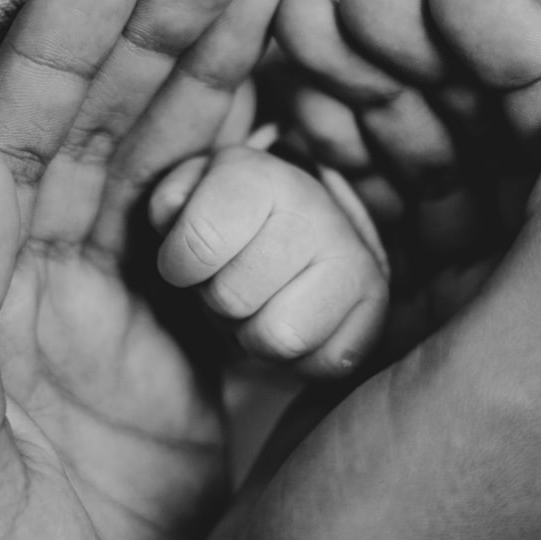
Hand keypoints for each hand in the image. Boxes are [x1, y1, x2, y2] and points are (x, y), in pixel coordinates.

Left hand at [0, 0, 290, 539]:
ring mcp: (121, 307)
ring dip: (212, 77)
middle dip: (159, 35)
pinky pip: (221, 233)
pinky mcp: (185, 345)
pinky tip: (284, 108)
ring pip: (167, 163)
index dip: (61, 48)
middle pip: (99, 128)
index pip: (9, 141)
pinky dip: (253, 166)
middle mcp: (40, 281)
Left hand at [150, 145, 388, 377]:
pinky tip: (294, 323)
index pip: (202, 241)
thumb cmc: (218, 231)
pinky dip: (299, 361)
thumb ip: (162, 188)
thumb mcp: (179, 200)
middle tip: (229, 281)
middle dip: (216, 302)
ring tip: (260, 305)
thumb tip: (183, 191)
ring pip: (280, 337)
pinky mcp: (378, 307)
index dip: (180, 266)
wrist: (287, 249)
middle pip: (234, 298)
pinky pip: (325, 365)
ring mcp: (355, 256)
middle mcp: (316, 208)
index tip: (183, 263)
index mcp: (258, 174)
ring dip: (255, 335)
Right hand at [189, 0, 540, 539]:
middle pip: (513, 150)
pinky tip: (305, 114)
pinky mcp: (403, 325)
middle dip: (438, 69)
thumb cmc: (404, 537)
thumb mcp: (505, 391)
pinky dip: (349, 159)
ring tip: (312, 43)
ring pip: (442, 172)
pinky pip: (389, 214)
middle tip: (356, 6)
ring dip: (383, 101)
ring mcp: (475, 317)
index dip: (530, 62)